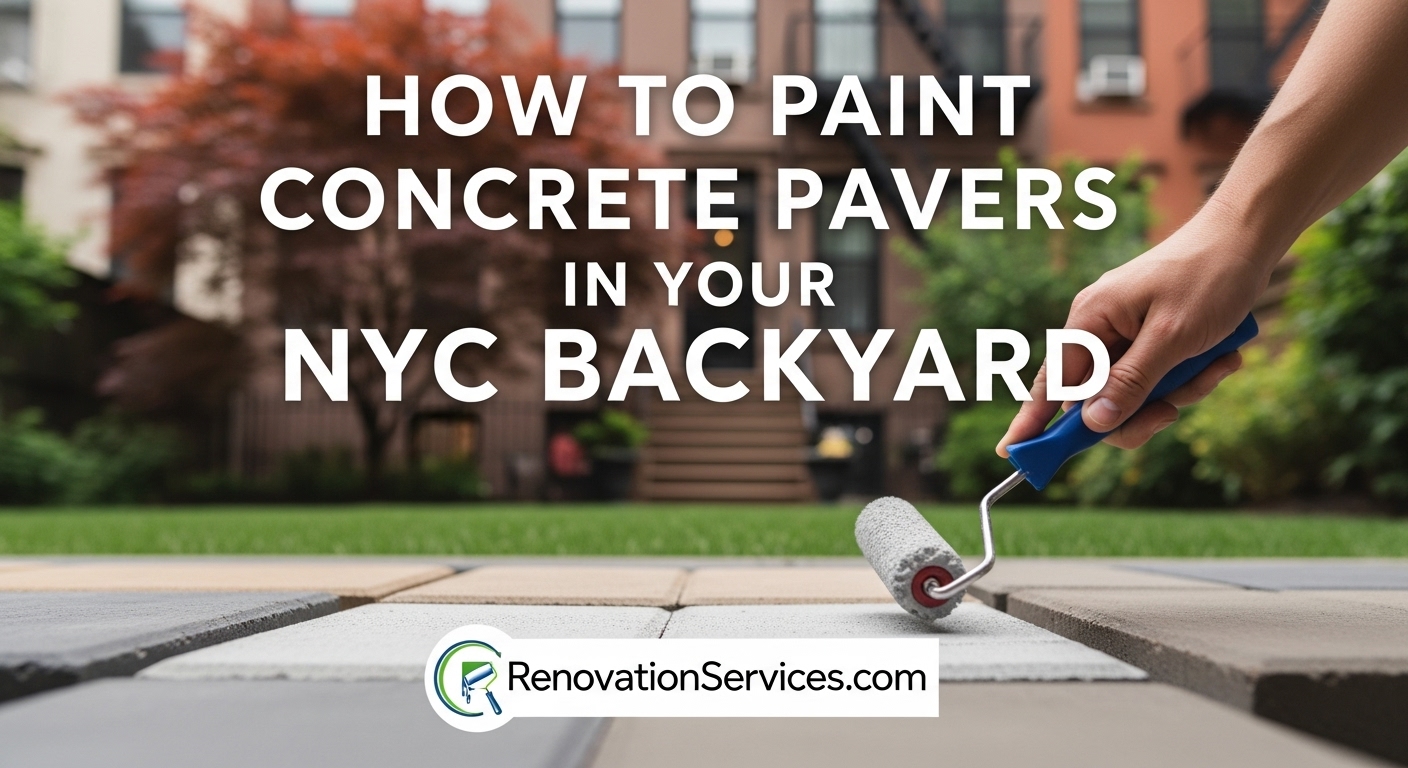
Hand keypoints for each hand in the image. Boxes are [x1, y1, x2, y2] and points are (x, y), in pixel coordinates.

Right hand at [996, 209, 1272, 455]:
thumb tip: (1092, 423)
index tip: (1014, 454)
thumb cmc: (1209, 277)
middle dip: (1140, 410)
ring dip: (1177, 391)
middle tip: (1172, 413)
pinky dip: (1189, 376)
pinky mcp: (1151, 336)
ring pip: (1135, 392)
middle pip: (1098, 398)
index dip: (1033, 421)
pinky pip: (1158, 376)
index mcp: (1090, 319)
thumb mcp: (1172, 338)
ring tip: (1214, 366)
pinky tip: (1219, 357)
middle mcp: (1098, 327)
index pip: (1052, 383)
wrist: (1247, 237)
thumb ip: (1130, 383)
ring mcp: (1125, 332)